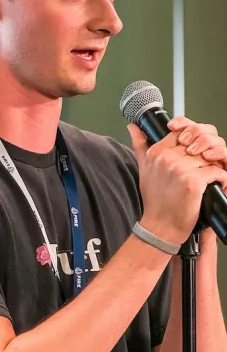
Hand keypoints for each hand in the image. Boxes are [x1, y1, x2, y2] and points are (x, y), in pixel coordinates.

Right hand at [129, 120, 226, 245]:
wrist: (160, 225)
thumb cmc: (155, 199)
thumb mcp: (144, 168)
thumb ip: (140, 144)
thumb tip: (133, 127)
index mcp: (156, 152)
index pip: (182, 132)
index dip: (194, 140)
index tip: (197, 152)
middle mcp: (167, 158)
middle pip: (199, 142)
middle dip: (208, 152)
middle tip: (210, 163)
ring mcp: (180, 169)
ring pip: (209, 156)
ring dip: (216, 166)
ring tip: (214, 175)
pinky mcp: (193, 182)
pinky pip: (216, 172)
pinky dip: (221, 178)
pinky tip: (218, 184)